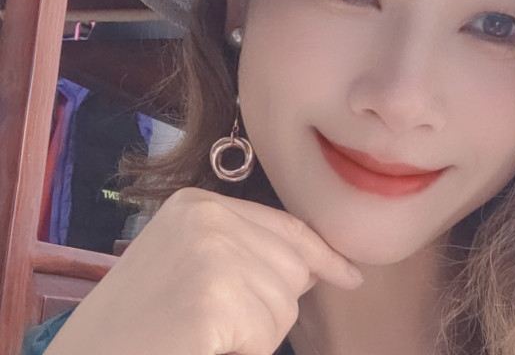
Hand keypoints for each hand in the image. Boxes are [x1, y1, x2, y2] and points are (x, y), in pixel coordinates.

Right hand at [44, 187, 362, 354]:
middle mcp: (205, 215)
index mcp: (196, 203)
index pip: (285, 226)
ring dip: (253, 335)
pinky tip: (200, 347)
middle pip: (292, 266)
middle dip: (269, 308)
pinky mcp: (212, 296)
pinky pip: (266, 335)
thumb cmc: (134, 329)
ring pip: (285, 304)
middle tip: (212, 326)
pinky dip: (243, 352)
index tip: (349, 274)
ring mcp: (209, 251)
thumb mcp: (187, 268)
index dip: (322, 254)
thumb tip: (314, 264)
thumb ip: (242, 252)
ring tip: (200, 335)